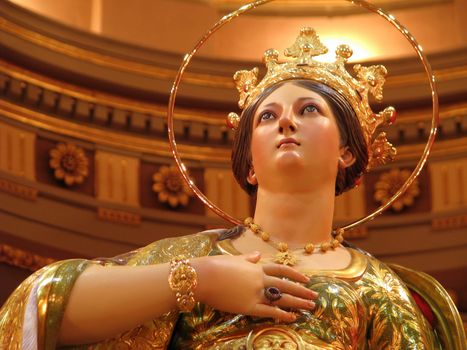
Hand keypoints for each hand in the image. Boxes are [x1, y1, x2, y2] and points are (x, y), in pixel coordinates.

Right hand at [191, 252, 317, 321]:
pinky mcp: (248, 306)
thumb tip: (256, 254)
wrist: (204, 276)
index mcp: (256, 267)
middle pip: (286, 285)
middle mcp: (260, 279)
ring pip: (282, 298)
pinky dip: (282, 315)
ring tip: (310, 307)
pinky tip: (293, 318)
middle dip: (302, 291)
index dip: (295, 274)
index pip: (281, 270)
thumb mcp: (234, 259)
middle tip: (315, 297)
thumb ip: (247, 258)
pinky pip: (269, 311)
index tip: (306, 279)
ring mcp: (256, 292)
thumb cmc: (215, 265)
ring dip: (298, 303)